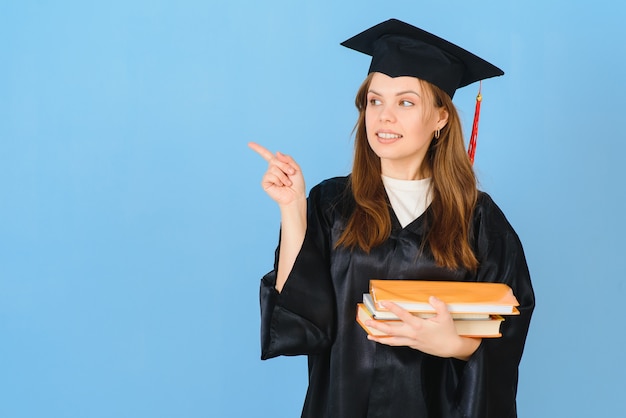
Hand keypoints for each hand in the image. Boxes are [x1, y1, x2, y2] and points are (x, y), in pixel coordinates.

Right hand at [248, 142, 305, 206]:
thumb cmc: (297, 184)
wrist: (295, 196)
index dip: (258, 149)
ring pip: (274, 168)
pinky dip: (278, 180)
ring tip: (287, 183)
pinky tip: (280, 186)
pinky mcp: (265, 183)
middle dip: (285, 166)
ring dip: (283, 175)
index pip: (266, 155)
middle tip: (291, 174)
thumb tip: (276, 153)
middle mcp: (271, 169)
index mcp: (278, 164)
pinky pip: (270, 176)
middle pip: (275, 160)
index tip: (249, 144)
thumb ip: (288, 159)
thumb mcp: (296, 168)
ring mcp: (268, 176)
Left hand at [365, 296, 481, 359]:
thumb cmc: (448, 332)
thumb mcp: (446, 316)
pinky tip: (384, 340)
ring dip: (380, 338)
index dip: (392, 308)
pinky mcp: (412, 346)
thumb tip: (431, 297)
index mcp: (418, 325)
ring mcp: (411, 341)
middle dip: (378, 326)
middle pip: (391, 330)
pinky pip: (397, 344)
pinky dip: (389, 342)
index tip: (383, 303)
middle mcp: (412, 334)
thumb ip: (439, 305)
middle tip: (368, 322)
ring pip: (392, 340)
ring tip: (369, 336)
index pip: (402, 315)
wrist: (451, 348)